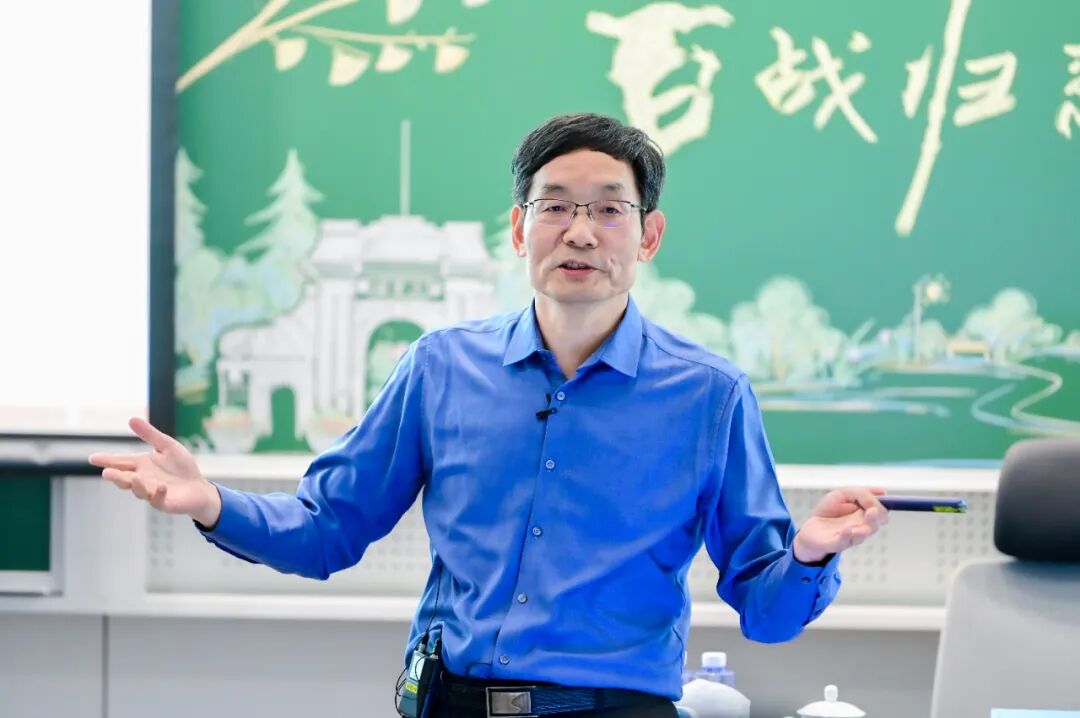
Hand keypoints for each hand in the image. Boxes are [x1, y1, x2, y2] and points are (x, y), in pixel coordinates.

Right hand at [88, 417, 220, 526]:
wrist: (199, 488)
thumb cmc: (181, 467)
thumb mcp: (166, 446)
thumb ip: (150, 434)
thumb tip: (131, 418)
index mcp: (141, 464)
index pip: (121, 461)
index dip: (107, 460)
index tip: (92, 458)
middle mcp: (143, 479)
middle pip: (125, 478)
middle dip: (115, 476)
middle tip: (106, 473)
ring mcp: (152, 492)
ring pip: (139, 490)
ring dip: (135, 485)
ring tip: (133, 479)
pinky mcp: (164, 502)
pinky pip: (158, 499)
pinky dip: (157, 494)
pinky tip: (160, 486)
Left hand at [792, 487, 888, 563]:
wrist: (811, 530)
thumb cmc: (829, 511)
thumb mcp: (843, 494)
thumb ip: (861, 492)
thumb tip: (883, 491)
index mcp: (865, 516)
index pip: (882, 513)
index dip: (884, 506)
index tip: (883, 499)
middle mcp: (861, 527)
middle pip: (876, 524)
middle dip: (876, 517)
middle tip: (873, 510)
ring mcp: (850, 537)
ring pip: (863, 534)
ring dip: (865, 528)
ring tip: (867, 520)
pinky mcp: (836, 544)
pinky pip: (844, 541)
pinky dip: (847, 535)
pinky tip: (848, 530)